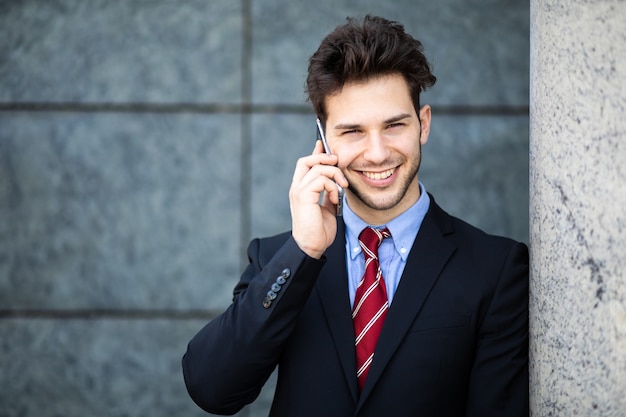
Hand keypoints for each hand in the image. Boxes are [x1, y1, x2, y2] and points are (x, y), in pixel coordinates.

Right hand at [289, 140, 348, 258]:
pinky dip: (332, 186)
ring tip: (342, 187)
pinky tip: (335, 198)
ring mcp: (299, 191)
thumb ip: (329, 194)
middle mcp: (297, 188)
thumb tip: (336, 183)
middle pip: (306, 160)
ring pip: (318, 168)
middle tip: (338, 163)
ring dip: (335, 175)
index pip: (305, 164)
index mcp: (301, 190)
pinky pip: (321, 179)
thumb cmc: (319, 231)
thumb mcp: (327, 208)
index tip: (325, 146)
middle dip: (324, 158)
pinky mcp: (303, 196)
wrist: (312, 247)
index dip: (316, 153)